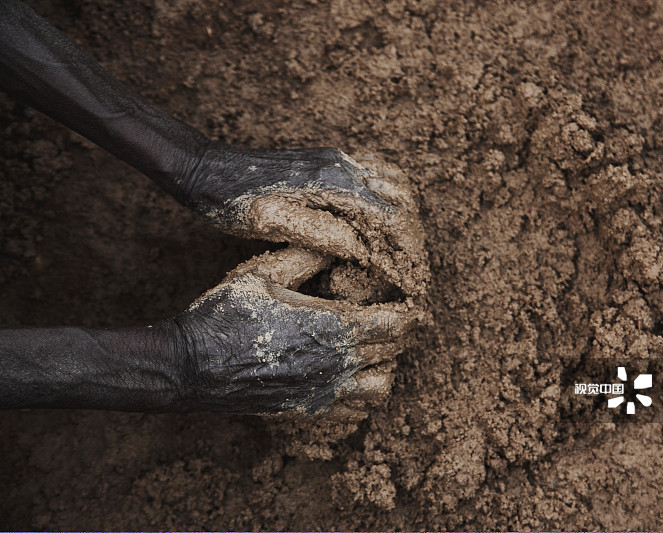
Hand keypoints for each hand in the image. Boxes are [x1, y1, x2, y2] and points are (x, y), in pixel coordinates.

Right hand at [173, 247, 421, 416]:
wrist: (191, 367)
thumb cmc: (226, 315)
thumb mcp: (263, 273)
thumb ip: (306, 256)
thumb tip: (337, 242)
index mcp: (332, 327)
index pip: (395, 322)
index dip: (410, 310)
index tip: (410, 298)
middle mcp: (337, 364)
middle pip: (394, 352)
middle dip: (400, 332)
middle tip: (393, 315)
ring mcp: (324, 392)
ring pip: (381, 388)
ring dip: (384, 366)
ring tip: (371, 348)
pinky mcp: (309, 410)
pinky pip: (355, 412)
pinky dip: (363, 395)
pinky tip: (349, 375)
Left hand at [184, 144, 426, 296]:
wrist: (208, 169)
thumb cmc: (233, 204)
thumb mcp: (270, 223)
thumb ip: (318, 232)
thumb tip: (362, 249)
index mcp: (332, 183)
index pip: (390, 217)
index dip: (405, 251)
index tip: (411, 279)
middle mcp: (342, 166)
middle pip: (402, 199)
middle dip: (412, 237)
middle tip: (412, 271)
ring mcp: (338, 160)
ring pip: (395, 183)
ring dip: (405, 218)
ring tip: (402, 253)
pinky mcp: (330, 162)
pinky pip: (377, 173)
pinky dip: (390, 199)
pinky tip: (382, 225)